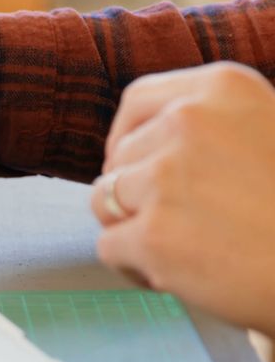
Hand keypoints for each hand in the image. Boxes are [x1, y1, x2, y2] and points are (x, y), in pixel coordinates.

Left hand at [92, 62, 274, 335]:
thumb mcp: (271, 130)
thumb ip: (214, 124)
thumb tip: (141, 146)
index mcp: (223, 87)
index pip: (137, 101)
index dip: (127, 137)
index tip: (137, 164)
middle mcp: (188, 122)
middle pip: (118, 159)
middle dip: (137, 194)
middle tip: (183, 223)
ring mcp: (167, 178)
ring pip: (104, 201)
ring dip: (131, 229)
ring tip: (181, 249)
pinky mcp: (154, 235)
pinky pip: (109, 247)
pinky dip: (134, 267)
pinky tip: (177, 275)